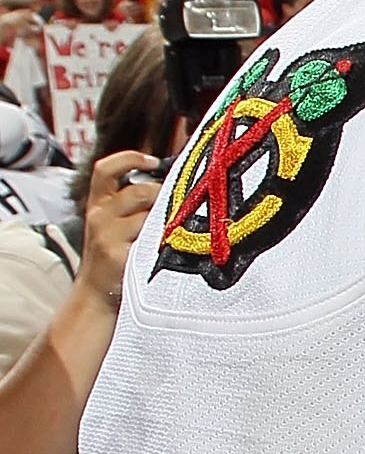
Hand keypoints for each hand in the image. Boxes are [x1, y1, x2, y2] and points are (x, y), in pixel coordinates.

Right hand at [77, 147, 161, 311]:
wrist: (96, 294)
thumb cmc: (112, 255)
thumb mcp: (110, 224)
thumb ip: (129, 204)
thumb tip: (169, 182)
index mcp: (97, 204)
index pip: (106, 169)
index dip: (130, 159)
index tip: (154, 161)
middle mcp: (99, 216)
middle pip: (139, 192)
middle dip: (164, 196)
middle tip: (179, 205)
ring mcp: (108, 237)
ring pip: (149, 217)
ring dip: (167, 221)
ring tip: (175, 229)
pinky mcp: (120, 257)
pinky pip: (152, 241)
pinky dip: (166, 242)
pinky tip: (173, 247)